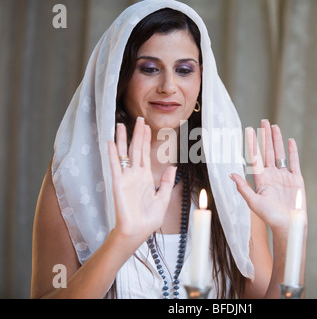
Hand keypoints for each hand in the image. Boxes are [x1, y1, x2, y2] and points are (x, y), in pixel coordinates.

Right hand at [108, 118, 176, 246]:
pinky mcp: (119, 183)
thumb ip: (167, 182)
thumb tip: (172, 166)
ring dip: (122, 139)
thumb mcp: (163, 198)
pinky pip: (115, 166)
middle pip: (136, 149)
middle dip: (137, 134)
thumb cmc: (149, 219)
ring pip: (124, 154)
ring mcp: (126, 178)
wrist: (138, 231)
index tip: (146, 126)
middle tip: (139, 119)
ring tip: (120, 125)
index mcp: (145, 177)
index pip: (145, 153)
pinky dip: (112, 154)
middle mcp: (135, 175)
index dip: (146, 139)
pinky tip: (110, 142)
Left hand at [230, 120, 306, 231]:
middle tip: (264, 121)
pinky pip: (294, 162)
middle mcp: (272, 175)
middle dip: (265, 136)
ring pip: (280, 153)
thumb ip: (243, 188)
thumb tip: (231, 174)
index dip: (252, 143)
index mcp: (260, 179)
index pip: (255, 157)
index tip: (249, 130)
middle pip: (268, 151)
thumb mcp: (254, 203)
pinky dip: (292, 151)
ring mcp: (284, 176)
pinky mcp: (296, 179)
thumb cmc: (269, 217)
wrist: (288, 225)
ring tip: (274, 126)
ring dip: (277, 140)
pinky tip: (290, 140)